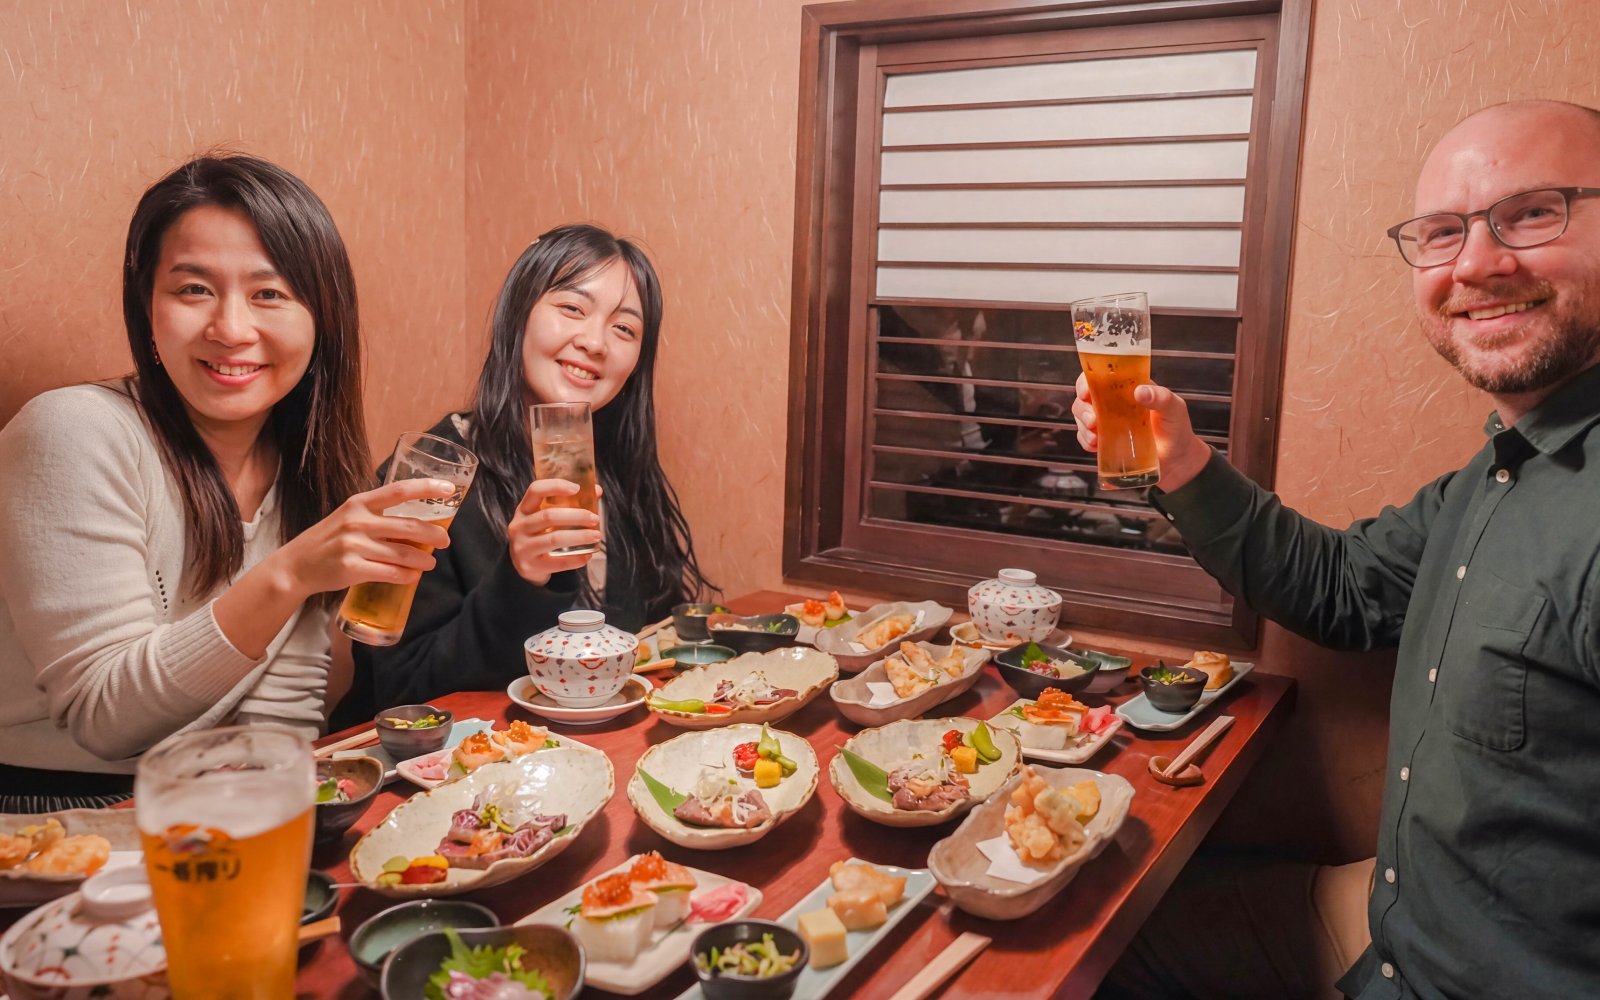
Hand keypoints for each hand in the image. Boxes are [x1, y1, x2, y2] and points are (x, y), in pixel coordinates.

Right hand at [269, 477, 457, 599]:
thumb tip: (417, 524)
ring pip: (403, 553)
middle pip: (408, 526)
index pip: (398, 490)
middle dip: (433, 534)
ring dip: (423, 560)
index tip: (448, 489)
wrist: (296, 566)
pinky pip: (390, 573)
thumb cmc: (329, 540)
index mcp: (359, 504)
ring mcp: (353, 546)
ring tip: (431, 562)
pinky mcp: (351, 569)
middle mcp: (357, 521)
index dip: (426, 488)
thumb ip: (378, 516)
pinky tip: (413, 576)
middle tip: (445, 541)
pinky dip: (407, 576)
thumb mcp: (349, 518)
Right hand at [507, 479, 602, 584]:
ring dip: (580, 537)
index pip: (535, 490)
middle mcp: (519, 527)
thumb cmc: (540, 534)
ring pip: (554, 539)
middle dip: (576, 516)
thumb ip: (569, 504)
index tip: (577, 489)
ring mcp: (523, 548)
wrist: (524, 565)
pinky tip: (588, 555)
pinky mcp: (531, 566)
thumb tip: (597, 490)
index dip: (556, 486)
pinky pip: (557, 562)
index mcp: (523, 510)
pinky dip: (576, 559)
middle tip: (595, 518)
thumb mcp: (546, 517)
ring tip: (597, 536)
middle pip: (549, 516)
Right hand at [1073, 373, 1210, 490]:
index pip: (1101, 377)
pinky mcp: (1105, 443)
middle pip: (1085, 399)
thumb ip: (1161, 397)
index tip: (1086, 391)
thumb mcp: (1174, 408)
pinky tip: (1095, 446)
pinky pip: (1086, 439)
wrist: (1178, 460)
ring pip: (1082, 418)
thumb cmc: (1177, 429)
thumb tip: (1140, 391)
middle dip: (1082, 408)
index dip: (1087, 381)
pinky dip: (1086, 441)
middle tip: (1093, 420)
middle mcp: (1114, 404)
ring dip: (1082, 426)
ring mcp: (1108, 424)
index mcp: (1127, 389)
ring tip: (1095, 436)